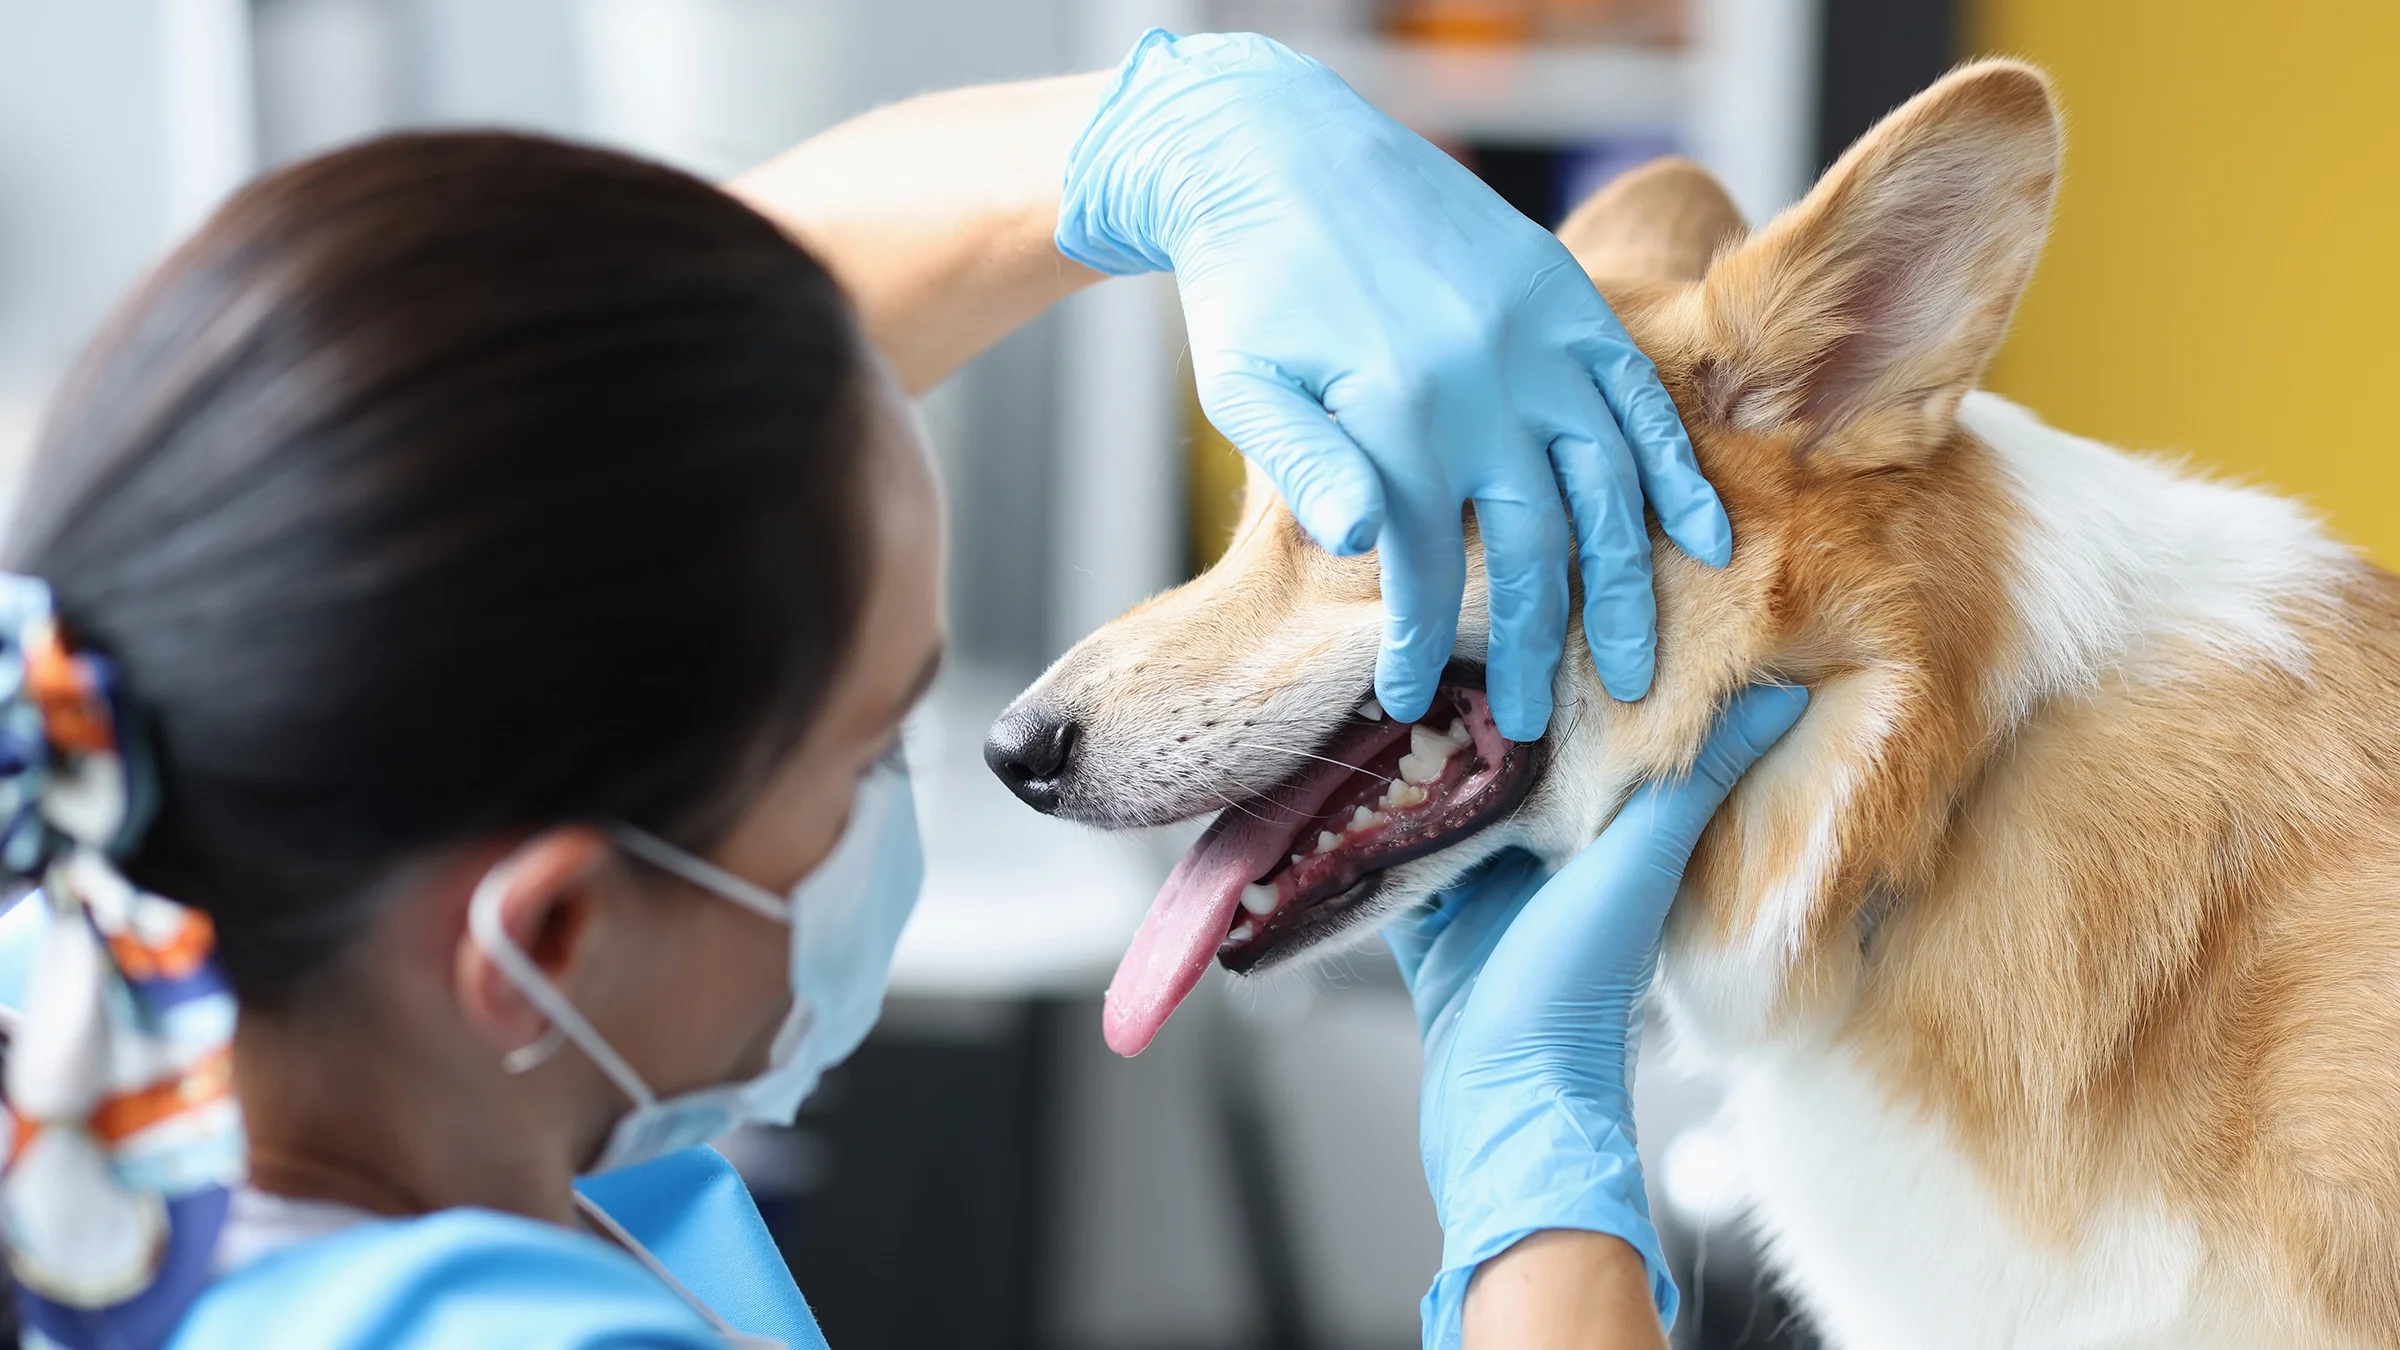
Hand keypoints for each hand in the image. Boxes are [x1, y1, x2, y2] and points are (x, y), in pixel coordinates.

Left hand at [1055, 31, 1730, 739]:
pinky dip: (1679, 472)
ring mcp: (1537, 339)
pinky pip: (1642, 399)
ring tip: (1632, 671)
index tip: (1409, 702)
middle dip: (1534, 647)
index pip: (1422, 568)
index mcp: (1394, 413)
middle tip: (1541, 727)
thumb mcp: (1243, 383)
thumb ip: (1304, 466)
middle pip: (1531, 547)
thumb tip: (1359, 544)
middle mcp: (1481, 381)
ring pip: (1606, 487)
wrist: (1281, 152)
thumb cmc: (1247, 287)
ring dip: (1623, 587)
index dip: (1418, 644)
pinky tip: (1707, 542)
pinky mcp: (1569, 300)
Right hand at [1384, 684, 1808, 1345]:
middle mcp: (1543, 856)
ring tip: (1375, 685)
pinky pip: (1385, 856)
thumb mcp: (1639, 866)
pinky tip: (1336, 776)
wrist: (1503, 1106)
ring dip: (1411, 759)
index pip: (1579, 733)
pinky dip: (1364, 824)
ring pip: (1437, 799)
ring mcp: (1477, 890)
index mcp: (1602, 835)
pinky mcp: (1422, 924)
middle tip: (1429, 636)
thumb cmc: (1578, 990)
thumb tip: (1788, 692)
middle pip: (1500, 761)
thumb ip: (1698, 780)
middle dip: (1469, 709)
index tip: (1527, 609)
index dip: (1555, 677)